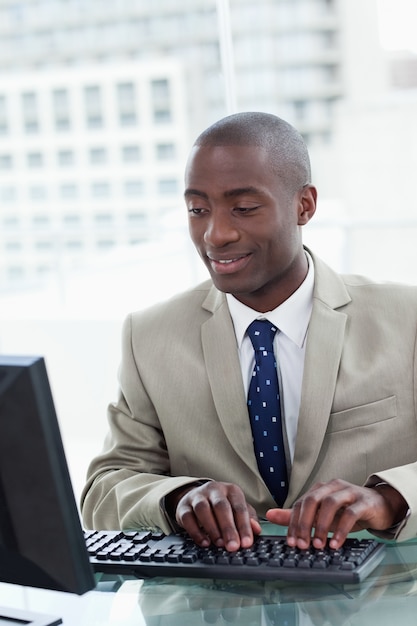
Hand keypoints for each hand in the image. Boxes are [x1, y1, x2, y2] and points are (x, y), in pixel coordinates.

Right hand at [172, 481, 260, 550]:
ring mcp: (197, 496)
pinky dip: (195, 532)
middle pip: (221, 506)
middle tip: (232, 546)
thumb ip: (248, 519)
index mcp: (231, 490)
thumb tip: (256, 529)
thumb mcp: (237, 509)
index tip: (246, 543)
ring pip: (203, 509)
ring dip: (212, 528)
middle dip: (228, 528)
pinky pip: (187, 517)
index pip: (239, 507)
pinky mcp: (183, 506)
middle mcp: (214, 490)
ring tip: (219, 544)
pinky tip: (204, 542)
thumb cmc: (221, 507)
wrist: (196, 498)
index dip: (244, 526)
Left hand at [265, 478, 407, 549]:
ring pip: (329, 503)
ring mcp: (348, 492)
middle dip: (304, 523)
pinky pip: (350, 513)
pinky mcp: (363, 501)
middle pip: (312, 500)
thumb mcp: (322, 515)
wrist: (379, 506)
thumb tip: (269, 515)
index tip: (291, 543)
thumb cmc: (348, 511)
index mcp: (319, 489)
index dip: (293, 523)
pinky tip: (336, 543)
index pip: (301, 503)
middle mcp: (332, 487)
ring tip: (318, 545)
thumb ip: (297, 516)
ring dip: (321, 526)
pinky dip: (341, 529)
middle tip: (302, 545)